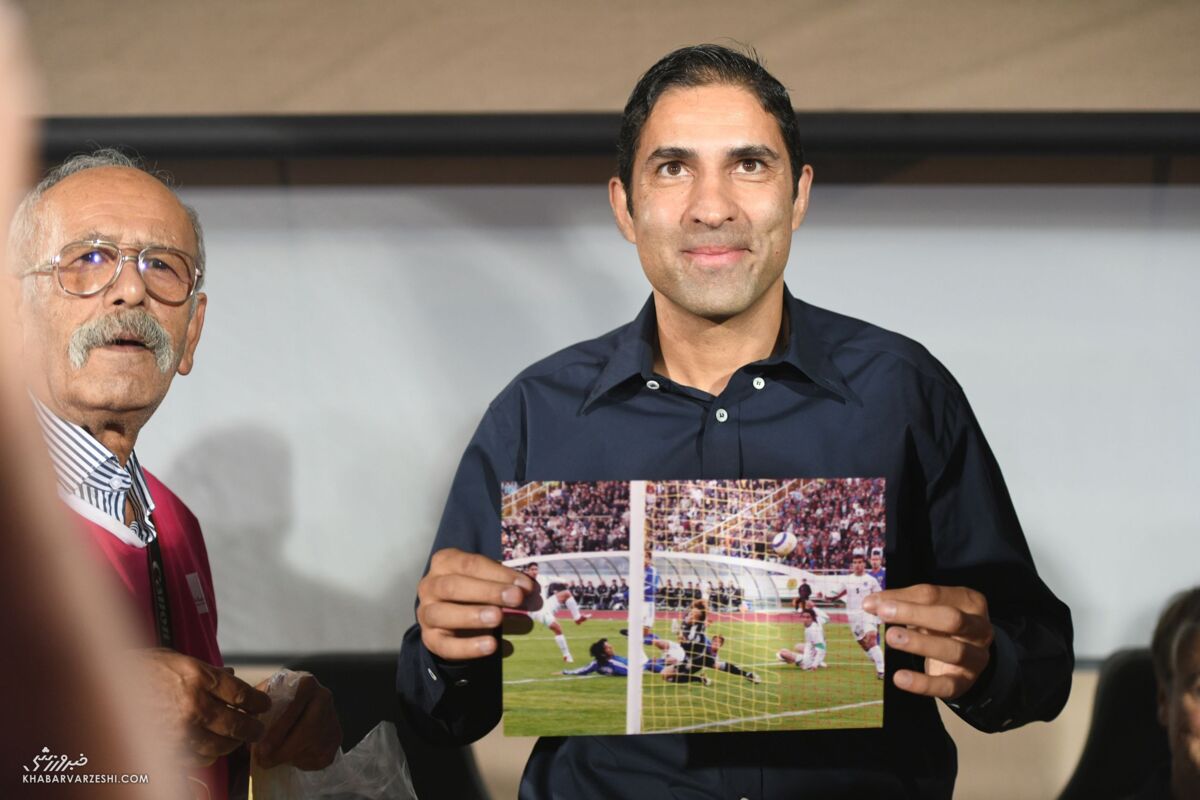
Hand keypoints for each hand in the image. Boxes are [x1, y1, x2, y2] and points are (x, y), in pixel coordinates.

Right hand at [131, 648, 270, 766]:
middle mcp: (194, 704)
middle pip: (236, 724)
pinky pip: (198, 758)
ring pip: (220, 745)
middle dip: (252, 729)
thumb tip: (232, 677)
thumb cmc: (141, 668)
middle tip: (258, 730)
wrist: (103, 685)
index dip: (258, 702)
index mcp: (199, 676)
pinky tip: (212, 750)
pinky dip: (209, 756)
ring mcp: (180, 729)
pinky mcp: (167, 747)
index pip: (242, 694)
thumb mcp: (178, 659)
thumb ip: (208, 671)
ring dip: (232, 744)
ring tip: (237, 741)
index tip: (264, 706)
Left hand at [254, 674, 340, 769]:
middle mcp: (324, 697)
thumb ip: (256, 703)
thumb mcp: (266, 693)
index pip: (295, 707)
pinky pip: (321, 758)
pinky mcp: (337, 738)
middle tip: (264, 761)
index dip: (278, 731)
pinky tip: (291, 758)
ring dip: (290, 758)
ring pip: (313, 747)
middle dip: (283, 750)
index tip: (261, 748)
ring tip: (273, 759)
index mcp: (306, 683)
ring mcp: (333, 718)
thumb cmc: (279, 701)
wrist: (304, 706)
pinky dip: (303, 763)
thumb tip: (246, 722)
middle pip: (308, 731)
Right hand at [417, 548, 537, 660]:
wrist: (452, 618)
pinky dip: (468, 647)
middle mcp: (430, 585)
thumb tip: (528, 590)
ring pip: (442, 614)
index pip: (470, 564)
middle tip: (516, 598)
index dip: (499, 574)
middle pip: (454, 586)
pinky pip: (445, 645)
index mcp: (445, 562)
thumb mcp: (486, 579)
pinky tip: (491, 646)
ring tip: (498, 619)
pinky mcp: (429, 639)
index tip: (525, 585)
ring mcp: (426, 613)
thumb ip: (503, 582)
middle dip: (488, 592)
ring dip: (472, 616)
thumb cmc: (474, 591)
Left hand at [863, 584, 992, 699]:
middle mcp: (980, 629)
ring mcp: (976, 657)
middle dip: (914, 614)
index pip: (934, 595)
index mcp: (970, 602)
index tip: (873, 602)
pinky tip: (900, 678)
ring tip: (891, 637)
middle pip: (950, 619)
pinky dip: (922, 683)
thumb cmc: (942, 626)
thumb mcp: (928, 610)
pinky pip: (946, 685)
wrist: (968, 657)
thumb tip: (870, 603)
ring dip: (920, 643)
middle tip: (883, 614)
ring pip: (952, 650)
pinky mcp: (966, 682)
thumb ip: (902, 604)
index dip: (902, 597)